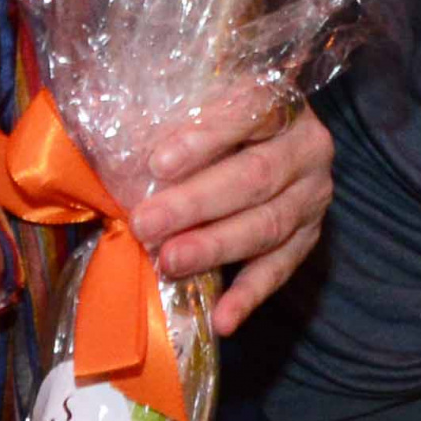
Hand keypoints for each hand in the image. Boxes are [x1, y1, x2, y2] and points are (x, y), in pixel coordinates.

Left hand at [130, 91, 334, 336]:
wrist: (276, 140)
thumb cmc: (221, 120)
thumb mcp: (203, 101)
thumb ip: (169, 116)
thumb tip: (107, 135)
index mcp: (281, 102)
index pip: (249, 113)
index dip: (205, 138)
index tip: (159, 163)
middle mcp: (307, 148)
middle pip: (255, 177)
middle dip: (196, 204)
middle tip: (147, 224)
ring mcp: (313, 197)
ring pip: (268, 225)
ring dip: (215, 247)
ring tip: (169, 263)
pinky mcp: (309, 238)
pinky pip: (280, 270)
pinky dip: (249, 295)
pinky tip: (222, 319)